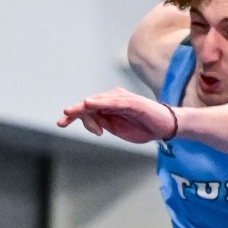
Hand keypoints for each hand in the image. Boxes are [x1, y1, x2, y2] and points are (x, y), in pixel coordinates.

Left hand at [58, 89, 175, 143]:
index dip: (73, 115)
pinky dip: (101, 102)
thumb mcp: (117, 129)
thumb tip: (89, 121)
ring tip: (70, 112)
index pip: (86, 109)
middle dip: (74, 112)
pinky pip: (113, 101)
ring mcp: (122, 99)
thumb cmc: (143, 127)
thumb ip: (102, 123)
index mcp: (108, 107)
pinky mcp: (131, 102)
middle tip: (62, 121)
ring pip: (97, 102)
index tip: (62, 123)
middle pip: (88, 104)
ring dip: (82, 107)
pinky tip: (90, 103)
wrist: (165, 126)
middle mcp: (113, 99)